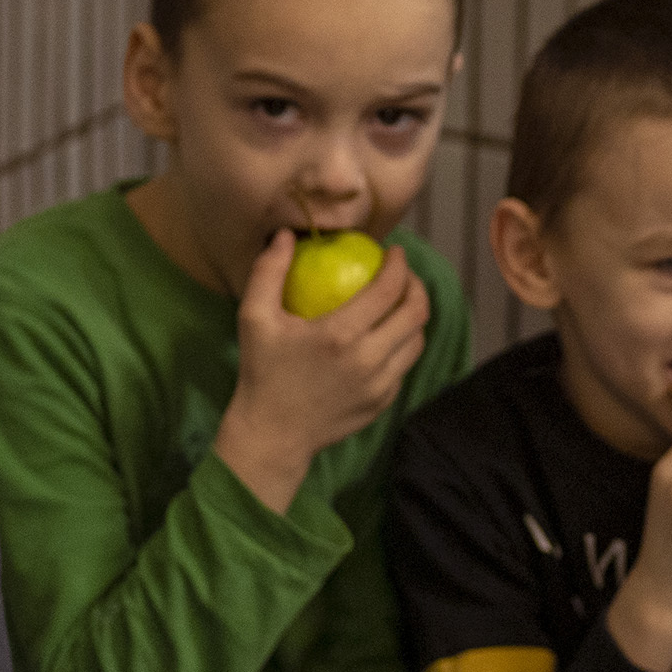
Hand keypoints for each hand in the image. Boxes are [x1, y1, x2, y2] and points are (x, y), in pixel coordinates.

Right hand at [210, 227, 433, 515]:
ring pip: (417, 341)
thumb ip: (268, 272)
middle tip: (404, 275)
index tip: (395, 253)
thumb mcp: (255, 319)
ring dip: (414, 317)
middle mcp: (368, 360)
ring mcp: (380, 385)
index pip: (388, 290)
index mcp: (340, 335)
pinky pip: (404, 366)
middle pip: (416, 313)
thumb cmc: (262, 373)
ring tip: (401, 303)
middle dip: (417, 285)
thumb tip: (286, 235)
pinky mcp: (383, 403)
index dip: (399, 265)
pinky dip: (402, 346)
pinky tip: (388, 336)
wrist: (273, 435)